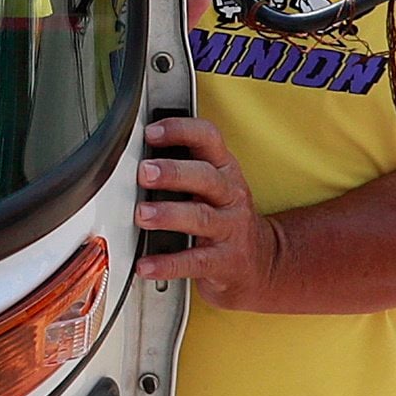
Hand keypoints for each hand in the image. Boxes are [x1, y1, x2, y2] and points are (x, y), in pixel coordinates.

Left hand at [138, 117, 282, 309]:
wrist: (261, 262)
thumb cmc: (225, 218)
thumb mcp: (213, 187)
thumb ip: (182, 169)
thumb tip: (134, 157)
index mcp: (224, 170)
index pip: (208, 139)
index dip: (182, 131)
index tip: (152, 132)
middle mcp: (230, 195)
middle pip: (205, 177)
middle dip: (173, 172)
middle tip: (144, 172)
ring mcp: (230, 229)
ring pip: (201, 217)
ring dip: (168, 214)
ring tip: (142, 215)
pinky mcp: (225, 262)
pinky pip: (195, 262)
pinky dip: (168, 264)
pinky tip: (145, 264)